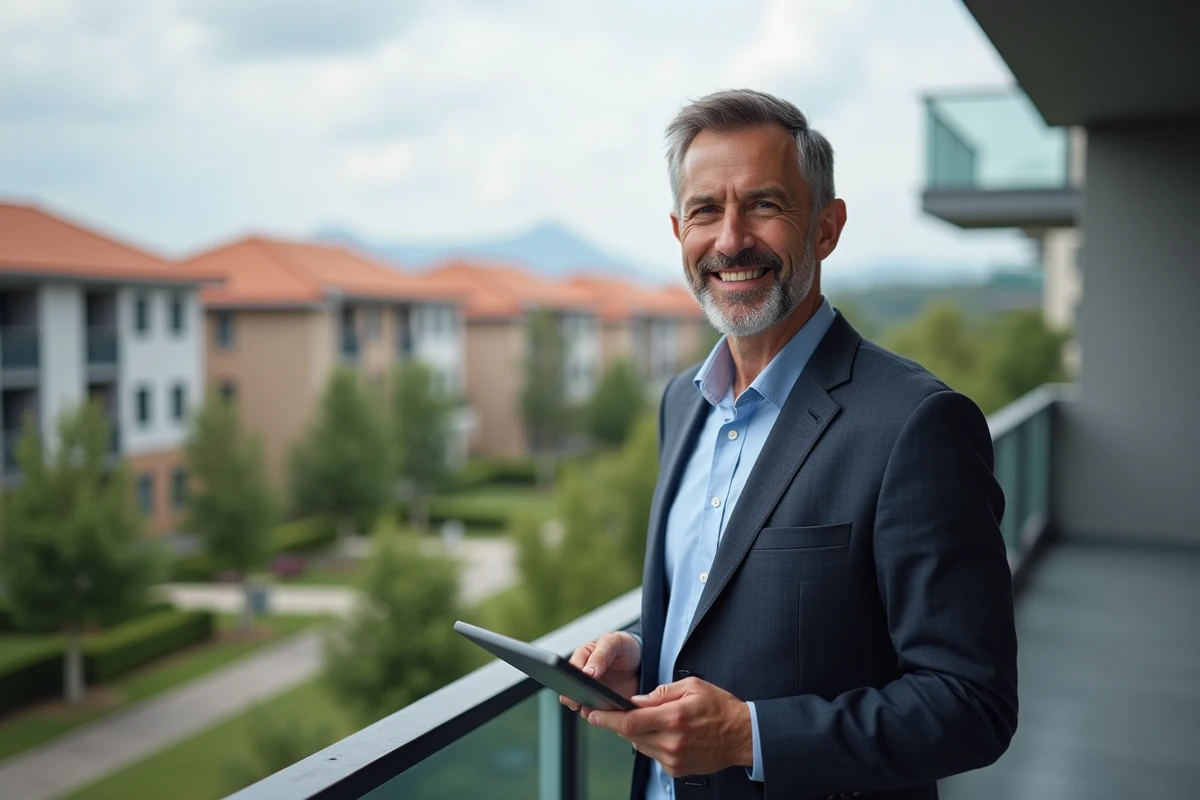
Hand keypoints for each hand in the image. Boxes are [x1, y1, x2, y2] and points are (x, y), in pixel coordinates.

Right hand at [559, 631, 640, 716]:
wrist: (641, 662)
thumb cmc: (623, 647)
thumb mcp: (614, 643)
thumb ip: (600, 655)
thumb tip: (586, 673)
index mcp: (581, 658)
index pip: (567, 670)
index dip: (570, 677)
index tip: (582, 680)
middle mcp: (582, 678)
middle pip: (569, 692)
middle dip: (573, 697)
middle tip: (581, 699)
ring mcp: (592, 694)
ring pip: (581, 707)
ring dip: (587, 709)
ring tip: (597, 706)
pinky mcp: (603, 707)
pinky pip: (598, 716)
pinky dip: (602, 717)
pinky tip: (609, 713)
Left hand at [586, 677, 752, 777]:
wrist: (743, 736)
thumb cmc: (720, 708)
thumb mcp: (692, 687)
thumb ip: (661, 693)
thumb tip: (637, 700)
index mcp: (674, 718)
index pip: (630, 720)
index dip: (607, 718)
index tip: (592, 713)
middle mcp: (672, 741)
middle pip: (630, 734)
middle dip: (617, 723)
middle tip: (609, 711)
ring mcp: (673, 758)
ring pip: (639, 745)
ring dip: (634, 732)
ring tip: (643, 719)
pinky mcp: (676, 769)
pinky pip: (652, 755)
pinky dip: (649, 742)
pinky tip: (660, 732)